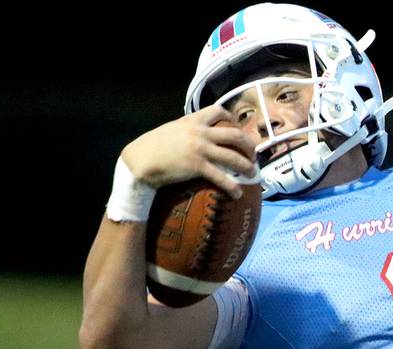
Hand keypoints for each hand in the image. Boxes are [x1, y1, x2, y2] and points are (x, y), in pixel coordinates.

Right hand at [120, 105, 258, 197]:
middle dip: (249, 145)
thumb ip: (186, 130)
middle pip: (235, 135)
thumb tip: (196, 134)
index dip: (232, 118)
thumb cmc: (151, 146)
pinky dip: (233, 187)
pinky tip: (238, 194)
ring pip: (234, 157)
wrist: (139, 160)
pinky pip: (222, 177)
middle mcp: (199, 132)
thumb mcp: (171, 130)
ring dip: (247, 166)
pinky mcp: (198, 166)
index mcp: (192, 121)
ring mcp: (200, 149)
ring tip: (253, 174)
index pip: (217, 110)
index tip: (237, 126)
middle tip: (253, 155)